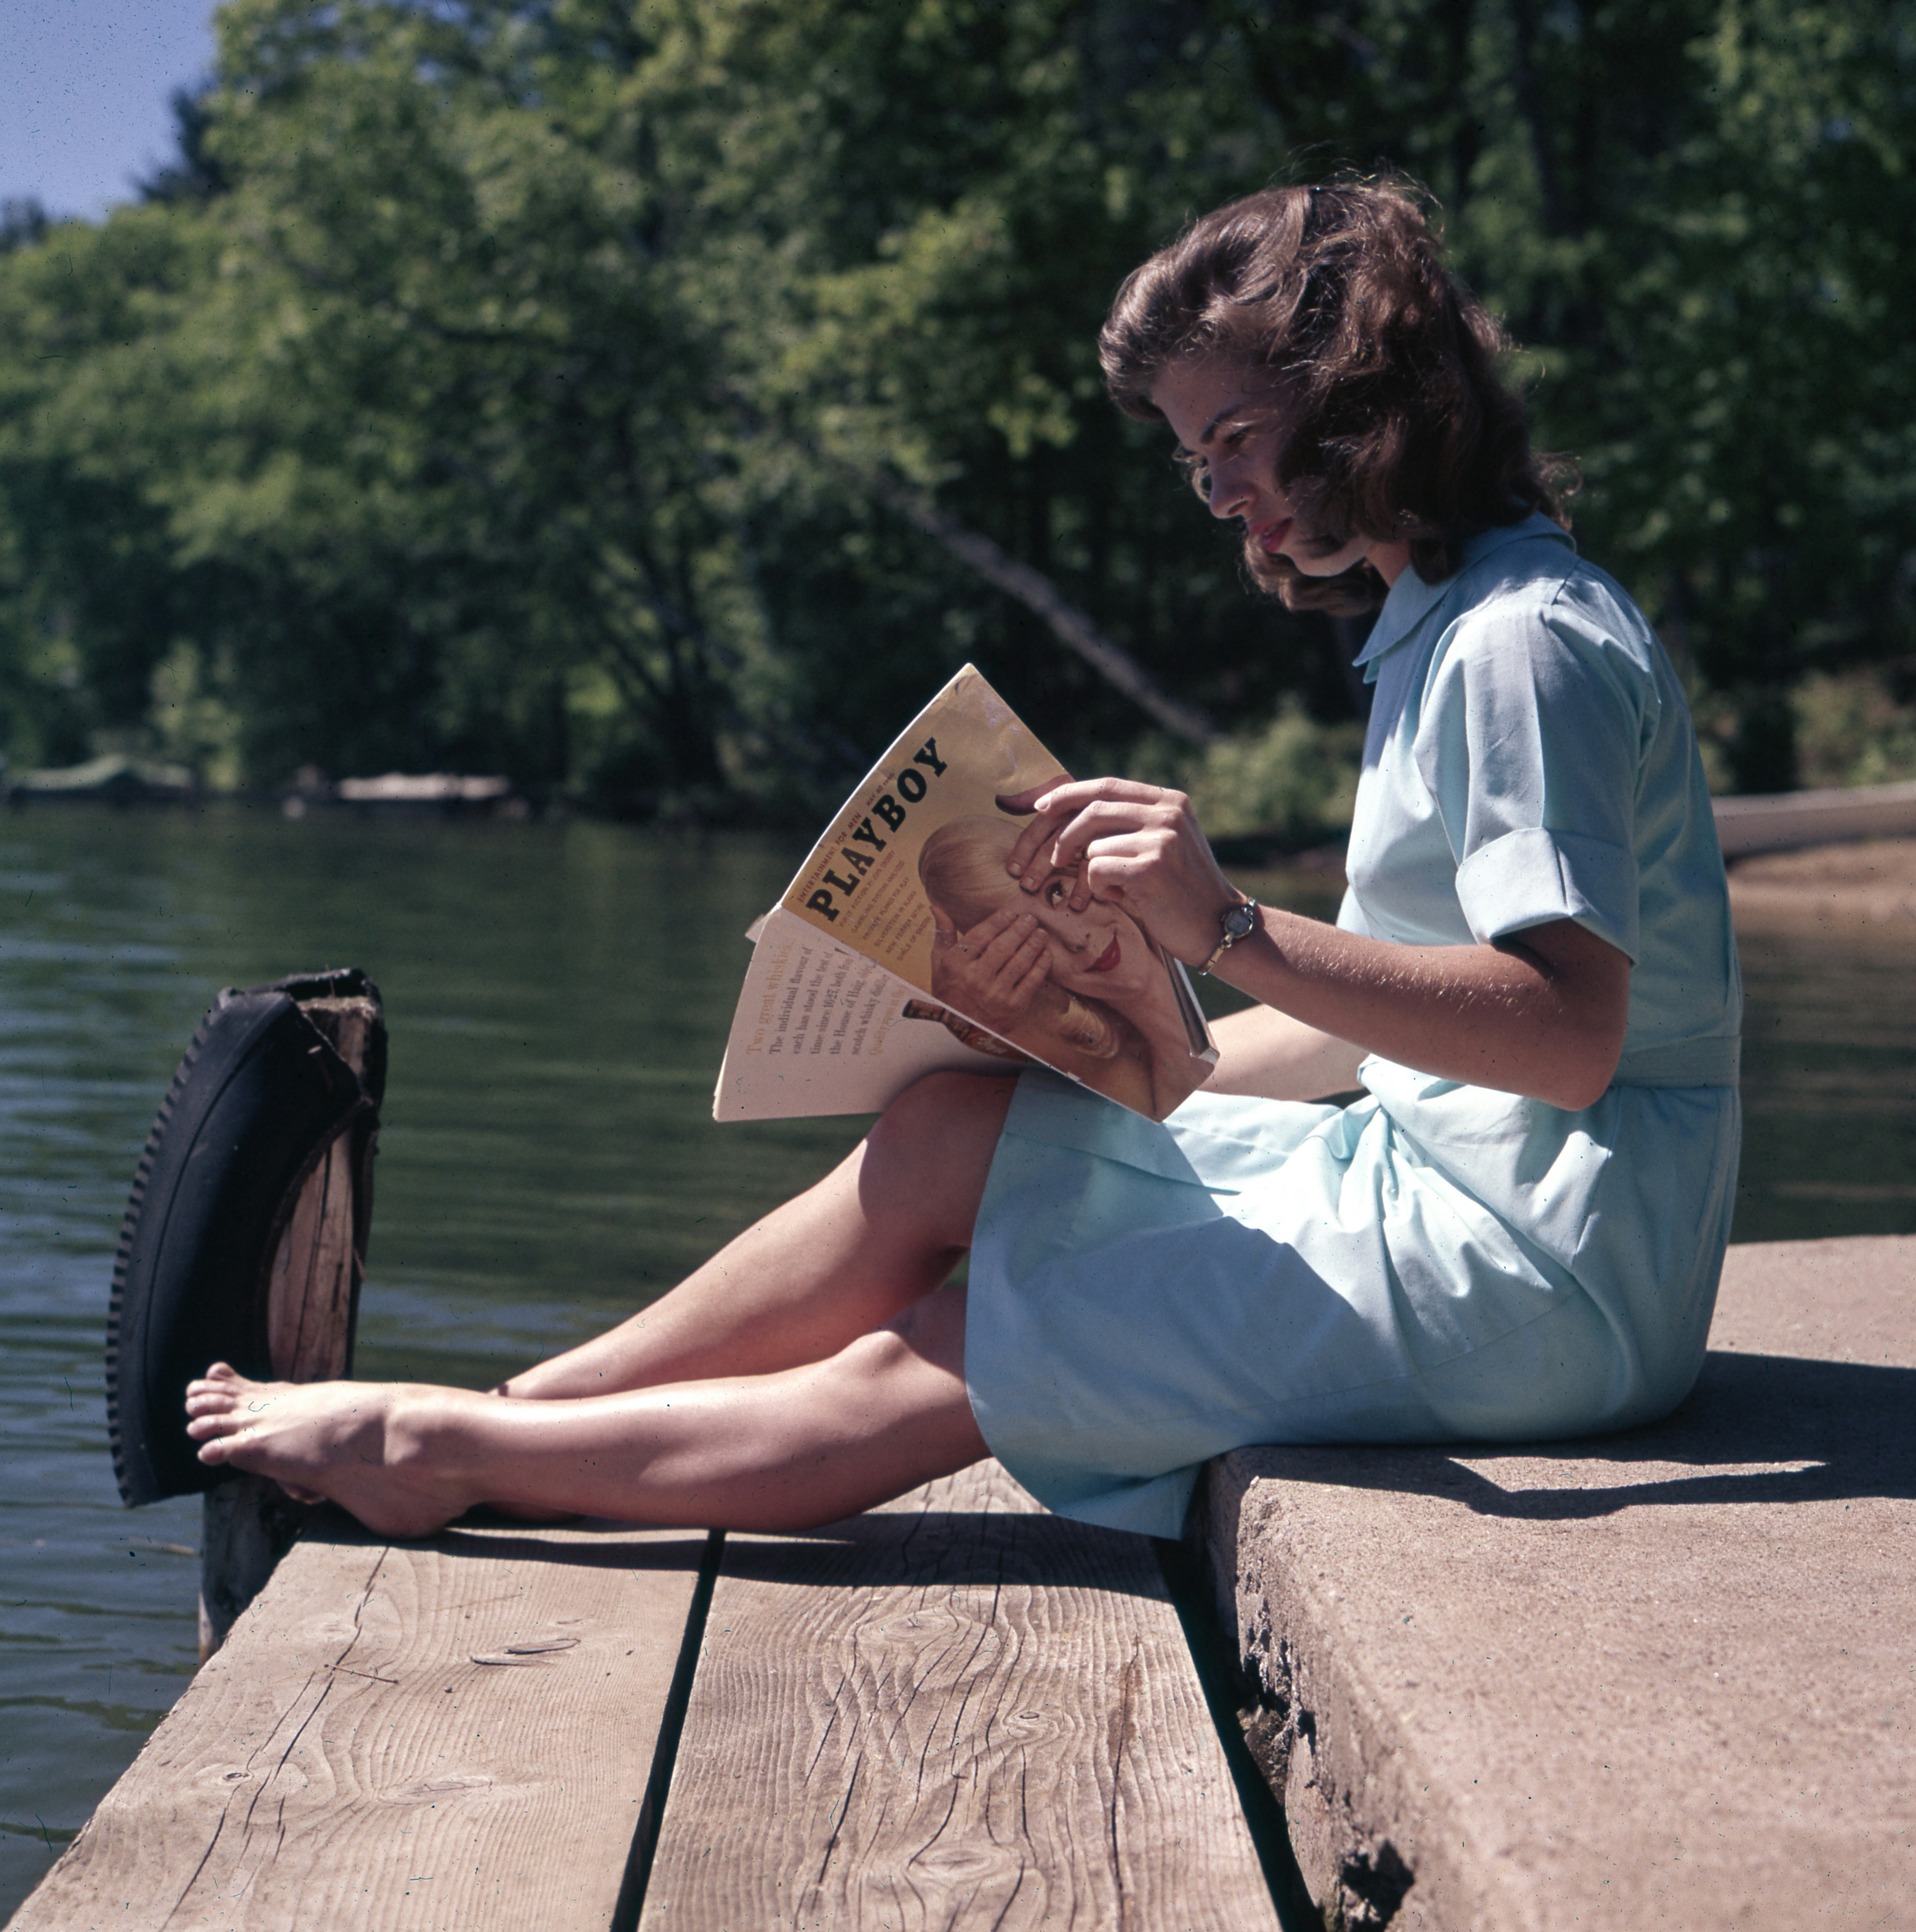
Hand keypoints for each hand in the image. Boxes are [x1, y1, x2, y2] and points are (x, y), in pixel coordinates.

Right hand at [930, 904, 1051, 1034]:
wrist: (964, 1029)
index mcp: (956, 965)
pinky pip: (1032, 982)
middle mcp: (975, 979)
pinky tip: (1046, 954)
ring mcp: (995, 994)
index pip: (980, 936)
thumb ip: (943, 934)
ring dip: (1033, 945)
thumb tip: (937, 907)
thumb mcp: (940, 964)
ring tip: (1041, 933)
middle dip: (1019, 930)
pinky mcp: (1013, 1007)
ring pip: (1019, 963)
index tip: (1011, 911)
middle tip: (1030, 919)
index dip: (998, 921)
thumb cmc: (951, 991)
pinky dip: (1041, 966)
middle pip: (1003, 947)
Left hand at [997, 777, 1239, 966]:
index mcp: (1170, 800)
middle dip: (1062, 834)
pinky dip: (1101, 889)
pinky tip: (1125, 899)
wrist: (1216, 926)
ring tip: (1118, 889)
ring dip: (1093, 874)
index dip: (1068, 794)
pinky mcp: (1151, 867)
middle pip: (1093, 810)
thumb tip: (1070, 806)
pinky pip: (1098, 870)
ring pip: (1094, 846)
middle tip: (1051, 858)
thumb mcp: (1163, 842)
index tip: (1039, 806)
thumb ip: (1129, 821)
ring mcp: (1162, 838)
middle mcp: (1168, 812)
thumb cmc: (1180, 889)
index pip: (1106, 786)